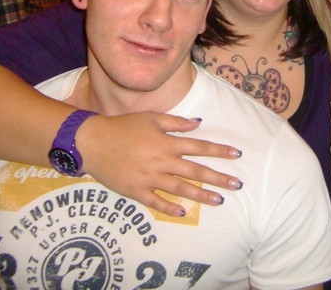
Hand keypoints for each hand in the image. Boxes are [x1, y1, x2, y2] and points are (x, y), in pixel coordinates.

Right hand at [78, 112, 241, 217]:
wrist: (93, 142)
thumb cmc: (123, 127)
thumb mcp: (150, 117)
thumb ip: (176, 122)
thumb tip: (198, 123)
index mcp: (166, 143)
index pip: (199, 147)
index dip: (219, 151)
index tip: (237, 155)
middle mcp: (162, 161)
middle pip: (196, 171)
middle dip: (218, 178)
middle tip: (237, 184)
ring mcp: (149, 178)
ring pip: (181, 189)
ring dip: (202, 195)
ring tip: (219, 200)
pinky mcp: (136, 191)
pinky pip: (156, 202)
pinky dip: (169, 208)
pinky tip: (183, 213)